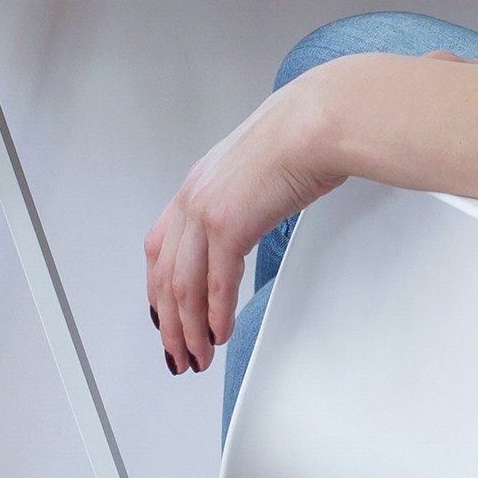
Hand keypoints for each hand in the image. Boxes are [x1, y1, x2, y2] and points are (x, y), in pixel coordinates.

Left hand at [145, 68, 349, 374]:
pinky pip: (216, 285)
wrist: (318, 121)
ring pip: (184, 288)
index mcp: (197, 182)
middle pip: (165, 276)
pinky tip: (220, 333)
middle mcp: (193, 197)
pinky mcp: (229, 225)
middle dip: (169, 324)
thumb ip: (241, 193)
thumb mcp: (255, 165)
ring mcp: (207, 211)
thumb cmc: (302, 134)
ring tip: (199, 356)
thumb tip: (249, 216)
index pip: (160, 247)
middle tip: (179, 354)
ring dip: (190, 330)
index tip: (165, 317)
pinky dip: (216, 316)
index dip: (158, 289)